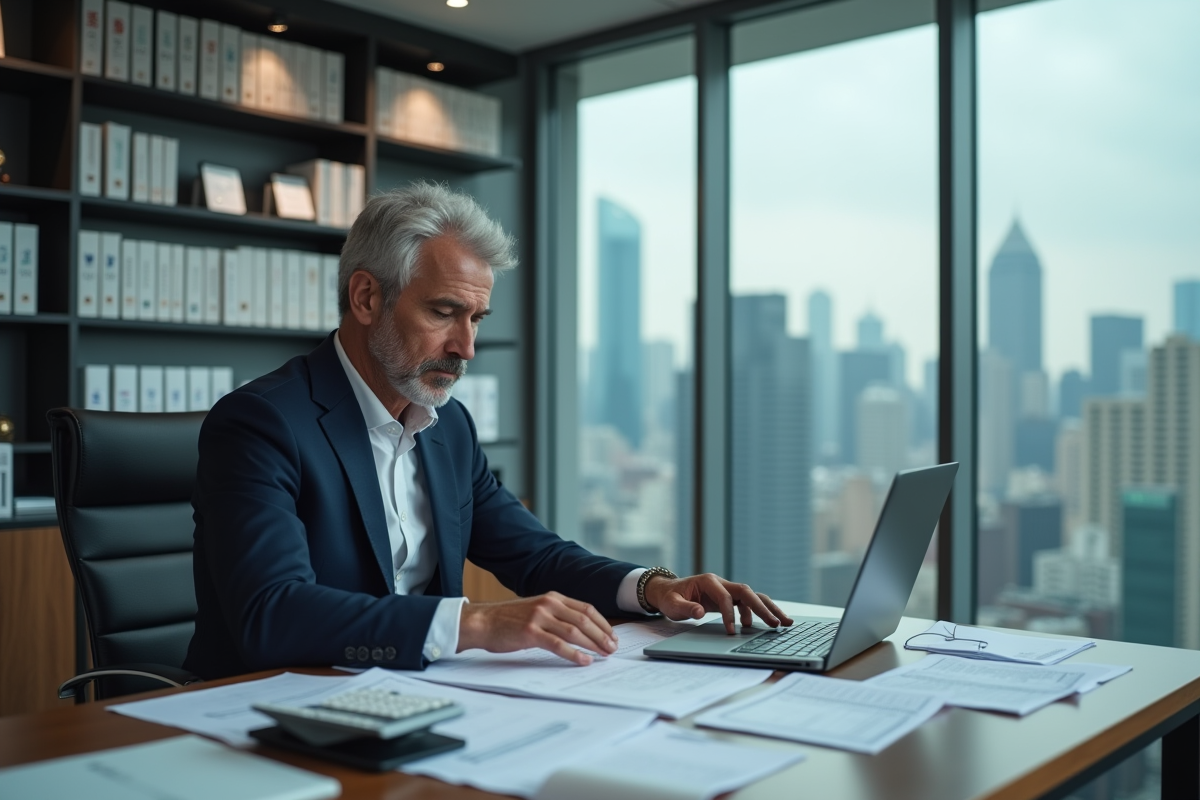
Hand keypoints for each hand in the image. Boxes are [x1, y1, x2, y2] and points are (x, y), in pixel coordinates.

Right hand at [457, 592, 616, 664]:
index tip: (612, 636)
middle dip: (602, 635)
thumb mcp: (536, 610)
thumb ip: (556, 616)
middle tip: (613, 649)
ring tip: (604, 655)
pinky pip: (558, 644)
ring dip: (593, 644)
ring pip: (574, 632)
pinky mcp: (531, 632)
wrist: (483, 622)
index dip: (602, 623)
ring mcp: (540, 617)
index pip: (586, 609)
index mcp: (553, 598)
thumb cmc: (508, 620)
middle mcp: (549, 604)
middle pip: (584, 620)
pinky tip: (584, 660)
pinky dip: (574, 654)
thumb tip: (582, 632)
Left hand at [642, 573, 793, 633]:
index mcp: (708, 581)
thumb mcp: (672, 604)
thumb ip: (685, 608)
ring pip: (752, 596)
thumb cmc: (671, 597)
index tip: (732, 631)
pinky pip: (748, 604)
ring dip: (768, 608)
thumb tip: (700, 613)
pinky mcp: (729, 598)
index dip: (730, 614)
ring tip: (784, 622)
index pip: (725, 597)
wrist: (669, 591)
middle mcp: (722, 583)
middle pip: (747, 592)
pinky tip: (765, 625)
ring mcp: (727, 590)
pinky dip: (758, 612)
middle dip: (762, 608)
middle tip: (776, 624)